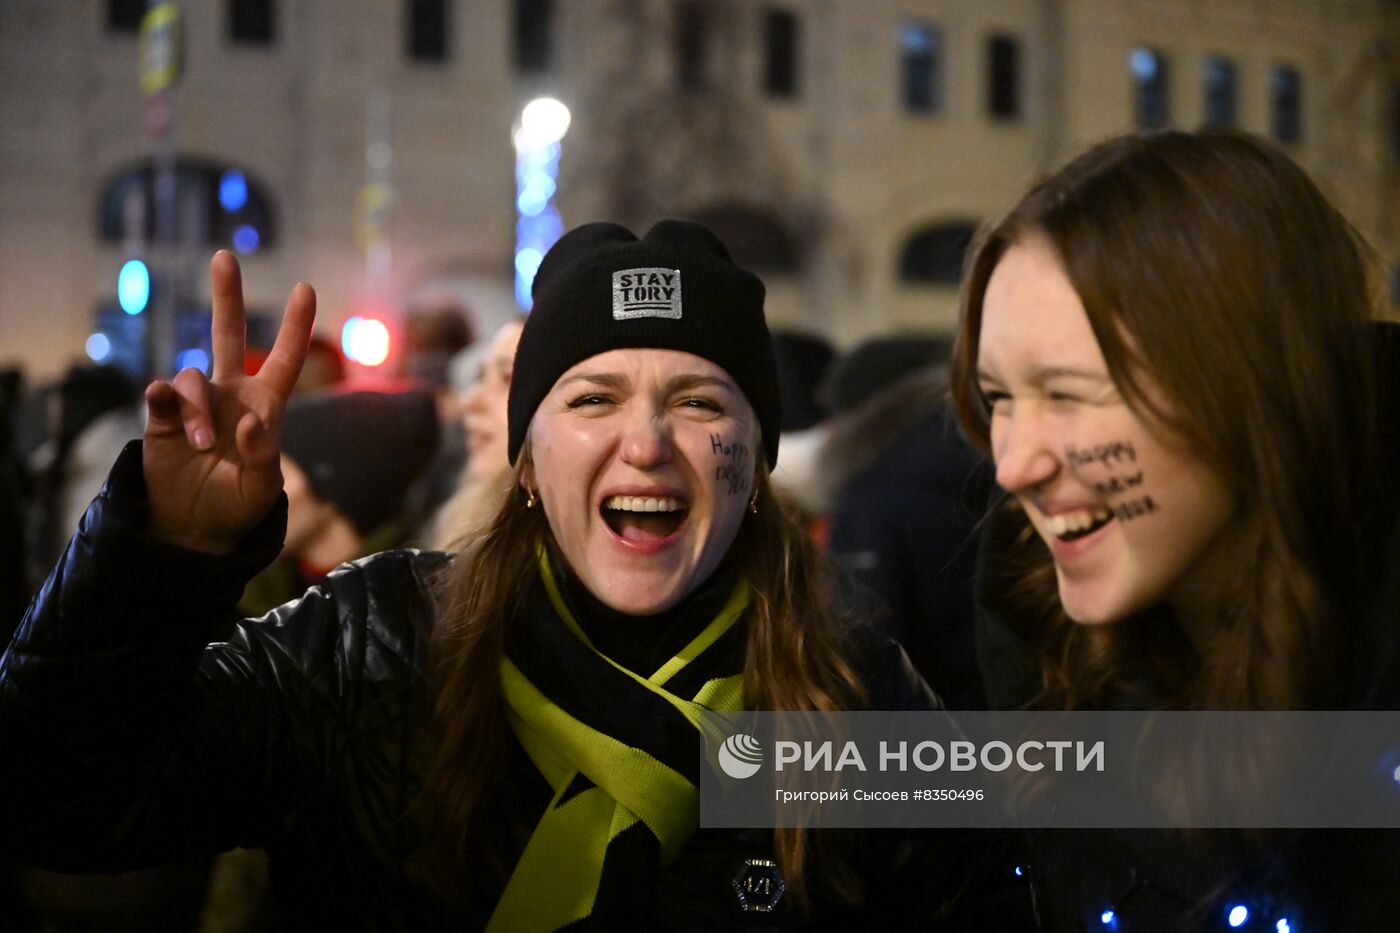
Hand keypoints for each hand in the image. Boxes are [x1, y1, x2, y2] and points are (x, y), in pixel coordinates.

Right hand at [143, 251, 315, 553]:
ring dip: (199, 409)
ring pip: (193, 377)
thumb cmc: (239, 505)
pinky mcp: (164, 417)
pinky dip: (165, 396)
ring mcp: (196, 403)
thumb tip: (251, 423)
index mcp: (266, 406)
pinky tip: (163, 404)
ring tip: (202, 446)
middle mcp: (231, 395)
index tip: (306, 287)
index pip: (285, 359)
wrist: (195, 528)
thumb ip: (262, 456)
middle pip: (228, 334)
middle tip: (224, 256)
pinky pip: (161, 393)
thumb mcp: (262, 488)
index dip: (296, 325)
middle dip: (227, 296)